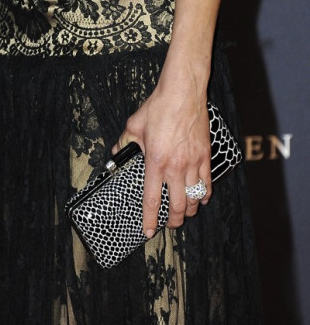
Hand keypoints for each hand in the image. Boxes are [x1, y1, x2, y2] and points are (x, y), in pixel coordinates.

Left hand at [113, 86, 210, 237]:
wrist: (183, 92)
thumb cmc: (158, 107)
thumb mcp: (134, 124)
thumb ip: (125, 142)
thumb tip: (117, 153)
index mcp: (155, 161)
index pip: (152, 200)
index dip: (150, 220)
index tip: (148, 232)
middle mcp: (176, 167)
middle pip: (177, 206)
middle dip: (173, 221)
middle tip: (170, 225)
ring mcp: (193, 163)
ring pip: (194, 199)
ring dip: (189, 211)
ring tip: (184, 213)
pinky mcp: (206, 156)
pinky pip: (207, 184)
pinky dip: (204, 195)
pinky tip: (200, 198)